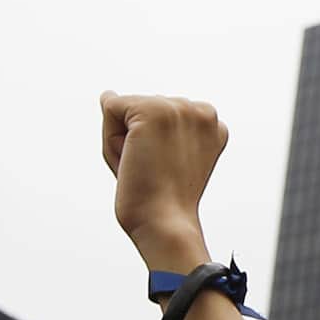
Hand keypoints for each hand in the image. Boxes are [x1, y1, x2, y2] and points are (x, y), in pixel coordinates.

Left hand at [97, 93, 226, 274]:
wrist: (165, 225)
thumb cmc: (160, 201)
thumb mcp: (161, 157)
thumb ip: (139, 124)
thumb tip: (107, 94)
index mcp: (212, 124)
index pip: (161, 116)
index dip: (152, 146)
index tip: (167, 172)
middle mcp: (203, 111)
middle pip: (142, 108)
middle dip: (135, 139)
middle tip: (154, 173)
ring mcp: (180, 108)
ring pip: (125, 108)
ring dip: (122, 140)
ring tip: (145, 168)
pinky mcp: (154, 110)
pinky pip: (110, 107)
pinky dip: (110, 139)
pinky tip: (133, 159)